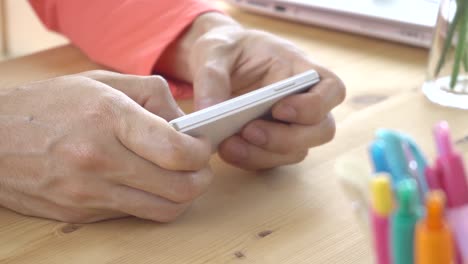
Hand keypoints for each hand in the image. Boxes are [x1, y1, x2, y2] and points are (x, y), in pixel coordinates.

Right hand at [0, 71, 212, 222]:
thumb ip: (153, 95)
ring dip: (183, 196)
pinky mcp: (81, 215)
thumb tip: (185, 123)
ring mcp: (89, 193)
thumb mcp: (101, 81)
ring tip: (179, 177)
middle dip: (201, 178)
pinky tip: (145, 183)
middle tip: (199, 166)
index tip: (202, 146)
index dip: (201, 152)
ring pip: (163, 211)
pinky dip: (151, 202)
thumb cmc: (48, 105)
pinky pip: (135, 215)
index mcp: (108, 118)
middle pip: (179, 189)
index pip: (176, 151)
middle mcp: (99, 160)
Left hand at [158, 13, 344, 169]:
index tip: (279, 108)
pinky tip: (226, 149)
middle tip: (249, 131)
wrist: (216, 65)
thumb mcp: (214, 51)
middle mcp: (303, 101)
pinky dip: (250, 159)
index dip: (314, 105)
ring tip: (228, 144)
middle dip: (287, 138)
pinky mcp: (272, 144)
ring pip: (297, 151)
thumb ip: (212, 76)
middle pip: (321, 130)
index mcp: (301, 69)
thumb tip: (208, 109)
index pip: (332, 90)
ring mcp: (290, 125)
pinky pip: (272, 160)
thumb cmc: (227, 50)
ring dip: (264, 153)